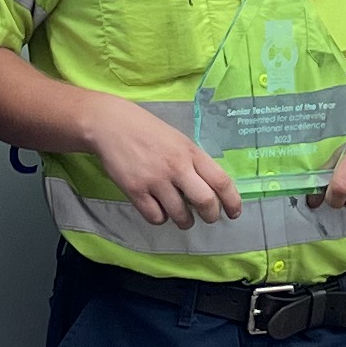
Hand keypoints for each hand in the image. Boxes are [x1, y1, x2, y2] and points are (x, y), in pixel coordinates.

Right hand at [75, 101, 244, 230]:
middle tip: (208, 218)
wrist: (110, 125)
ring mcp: (155, 180)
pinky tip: (159, 210)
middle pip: (205, 201)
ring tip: (183, 218)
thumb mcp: (178, 140)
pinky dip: (161, 218)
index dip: (232, 201)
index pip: (221, 181)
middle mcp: (177, 167)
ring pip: (180, 215)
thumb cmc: (147, 130)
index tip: (234, 212)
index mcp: (191, 152)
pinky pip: (156, 216)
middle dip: (211, 216)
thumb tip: (209, 188)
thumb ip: (193, 161)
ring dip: (185, 221)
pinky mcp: (135, 190)